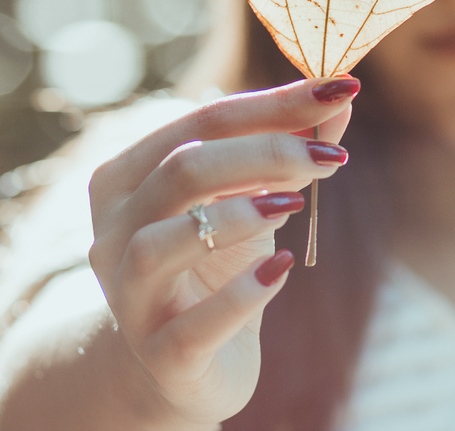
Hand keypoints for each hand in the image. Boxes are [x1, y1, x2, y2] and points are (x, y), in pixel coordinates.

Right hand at [86, 77, 358, 426]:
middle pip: (181, 170)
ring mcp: (128, 296)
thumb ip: (288, 154)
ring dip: (236, 216)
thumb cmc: (215, 266)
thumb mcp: (252, 202)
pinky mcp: (160, 356)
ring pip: (161, 244)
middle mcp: (114, 231)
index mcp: (128, 176)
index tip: (340, 89)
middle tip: (331, 156)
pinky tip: (282, 269)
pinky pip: (192, 326)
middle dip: (265, 153)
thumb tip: (338, 105)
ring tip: (294, 204)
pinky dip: (241, 294)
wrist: (181, 365)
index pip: (203, 120)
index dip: (275, 103)